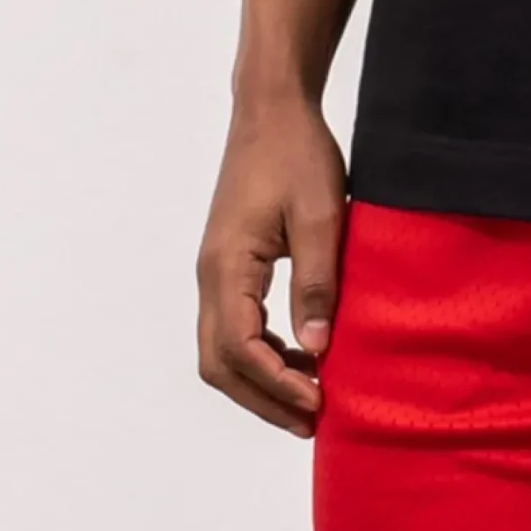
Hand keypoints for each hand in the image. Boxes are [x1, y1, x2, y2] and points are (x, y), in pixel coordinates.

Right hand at [196, 96, 347, 436]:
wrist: (272, 110)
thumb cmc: (297, 154)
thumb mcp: (319, 218)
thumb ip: (316, 284)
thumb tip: (315, 349)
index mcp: (226, 266)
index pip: (239, 348)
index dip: (277, 384)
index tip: (319, 401)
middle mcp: (210, 275)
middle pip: (219, 363)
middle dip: (263, 399)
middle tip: (312, 420)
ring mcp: (215, 274)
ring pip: (221, 352)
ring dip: (262, 383)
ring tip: (310, 399)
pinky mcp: (228, 269)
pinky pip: (233, 330)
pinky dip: (263, 357)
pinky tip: (301, 360)